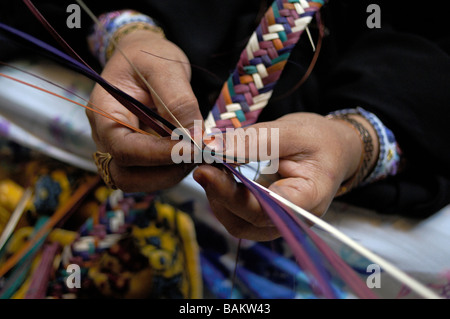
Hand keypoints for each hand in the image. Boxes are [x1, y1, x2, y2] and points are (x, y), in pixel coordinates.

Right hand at [87, 29, 202, 191]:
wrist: (143, 57)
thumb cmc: (148, 55)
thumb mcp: (165, 67)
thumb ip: (178, 101)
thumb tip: (195, 137)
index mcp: (103, 112)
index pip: (123, 149)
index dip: (158, 155)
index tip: (193, 149)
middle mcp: (106, 136)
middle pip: (126, 175)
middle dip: (166, 171)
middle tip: (198, 154)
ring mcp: (119, 148)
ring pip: (140, 181)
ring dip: (172, 174)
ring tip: (198, 153)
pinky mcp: (137, 154)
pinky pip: (151, 174)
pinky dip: (173, 170)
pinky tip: (191, 153)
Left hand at [193, 112, 378, 240]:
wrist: (332, 150)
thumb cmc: (319, 140)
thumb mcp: (292, 131)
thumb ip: (255, 140)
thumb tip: (214, 147)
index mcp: (311, 198)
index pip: (267, 208)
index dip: (233, 194)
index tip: (207, 170)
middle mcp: (294, 219)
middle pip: (247, 220)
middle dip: (219, 192)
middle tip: (201, 162)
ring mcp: (279, 223)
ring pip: (237, 223)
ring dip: (217, 196)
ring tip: (210, 166)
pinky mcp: (266, 218)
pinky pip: (238, 216)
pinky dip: (223, 196)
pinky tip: (218, 175)